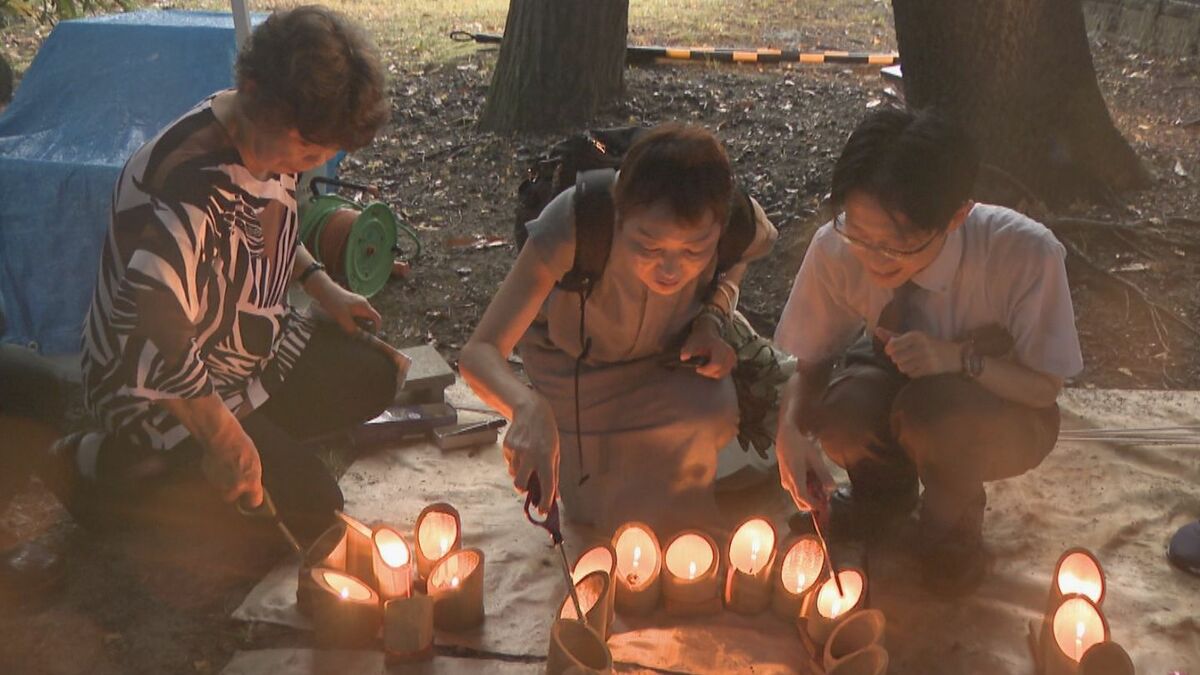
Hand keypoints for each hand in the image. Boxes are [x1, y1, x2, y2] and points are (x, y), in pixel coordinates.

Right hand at [199, 419, 263, 506]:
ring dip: (223, 481)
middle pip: (231, 498)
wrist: (223, 438)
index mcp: (251, 483)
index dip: (251, 500)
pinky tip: (219, 461)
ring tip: (228, 465)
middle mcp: (236, 488)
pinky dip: (216, 473)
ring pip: (221, 487)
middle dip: (232, 492)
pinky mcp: (209, 477)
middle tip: (235, 483)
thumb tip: (248, 489)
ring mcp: (220, 484)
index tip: (249, 499)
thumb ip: (250, 478)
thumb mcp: (253, 464)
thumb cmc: (241, 448)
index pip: (254, 502)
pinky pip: (214, 478)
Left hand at [309, 275, 382, 334]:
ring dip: (359, 323)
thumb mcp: (343, 318)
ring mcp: (357, 301)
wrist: (325, 290)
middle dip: (367, 326)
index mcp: (364, 306)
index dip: (377, 328)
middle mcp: (363, 303)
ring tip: (351, 329)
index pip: (377, 318)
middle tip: (359, 335)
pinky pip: (356, 312)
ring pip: (363, 315)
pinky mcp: (351, 301)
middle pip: (370, 317)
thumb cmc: (335, 303)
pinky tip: (345, 322)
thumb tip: (358, 336)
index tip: (372, 336)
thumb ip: (352, 328)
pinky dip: (354, 318)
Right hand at [504, 395, 559, 513]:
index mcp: (546, 457)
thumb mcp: (555, 452)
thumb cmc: (547, 434)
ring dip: (519, 473)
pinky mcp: (507, 446)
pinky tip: (521, 450)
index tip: (543, 511)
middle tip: (527, 488)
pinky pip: (509, 462)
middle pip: (519, 485)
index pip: (547, 484)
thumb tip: (555, 497)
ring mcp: (517, 450)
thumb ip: (555, 475)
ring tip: (526, 461)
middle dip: (522, 490)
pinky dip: (515, 462)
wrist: (531, 411)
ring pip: (513, 474)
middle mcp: (530, 455)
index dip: (545, 501)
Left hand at [680, 318, 735, 378]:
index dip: (706, 370)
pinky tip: (711, 367)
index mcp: (718, 346)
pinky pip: (726, 372)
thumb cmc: (699, 339)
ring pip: (723, 373)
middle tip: (700, 369)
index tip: (697, 369)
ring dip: (713, 373)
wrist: (708, 333)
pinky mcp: (734, 359)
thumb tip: (683, 357)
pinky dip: (718, 372)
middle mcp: (728, 351)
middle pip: (719, 371)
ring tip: (705, 367)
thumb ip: (687, 350)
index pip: (716, 364)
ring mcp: (732, 355)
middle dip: (708, 372)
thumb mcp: (691, 343)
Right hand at [775, 416, 833, 511]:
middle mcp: (788, 482)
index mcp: (795, 477)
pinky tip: (811, 478)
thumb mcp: (815, 458)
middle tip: (825, 498)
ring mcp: (785, 481)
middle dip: (813, 503)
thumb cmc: (800, 445)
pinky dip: (805, 489)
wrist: (785, 436)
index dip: (814, 505)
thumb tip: (832, 488)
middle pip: (800, 502)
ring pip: (798, 496)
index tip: (825, 507)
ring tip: (820, 484)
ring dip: (810, 496)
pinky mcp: (785, 478)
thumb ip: (824, 474)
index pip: (803, 498)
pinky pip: (796, 489)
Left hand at [877, 329, 961, 377]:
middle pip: (895, 358)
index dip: (890, 350)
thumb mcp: (912, 337)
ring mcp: (925, 358)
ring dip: (904, 366)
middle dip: (897, 359)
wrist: (954, 355)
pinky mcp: (929, 369)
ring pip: (902, 367)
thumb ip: (893, 335)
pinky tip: (918, 368)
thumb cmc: (928, 345)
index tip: (894, 350)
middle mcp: (920, 346)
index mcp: (916, 335)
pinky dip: (911, 372)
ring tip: (912, 362)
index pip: (892, 346)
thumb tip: (876, 330)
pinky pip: (910, 374)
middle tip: (905, 357)